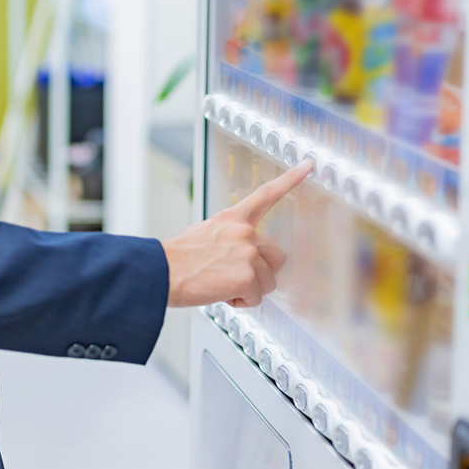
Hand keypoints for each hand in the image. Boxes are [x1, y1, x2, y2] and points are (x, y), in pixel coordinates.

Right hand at [163, 161, 311, 308]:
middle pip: (276, 257)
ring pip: (267, 282)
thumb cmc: (177, 259)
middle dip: (262, 272)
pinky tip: (220, 293)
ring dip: (249, 289)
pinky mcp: (247, 276)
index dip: (290, 179)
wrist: (160, 272)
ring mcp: (247, 253)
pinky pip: (256, 298)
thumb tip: (238, 257)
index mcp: (232, 218)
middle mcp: (244, 232)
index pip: (266, 195)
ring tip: (221, 285)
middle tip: (235, 276)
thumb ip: (229, 238)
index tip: (308, 166)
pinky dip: (240, 302)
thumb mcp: (205, 234)